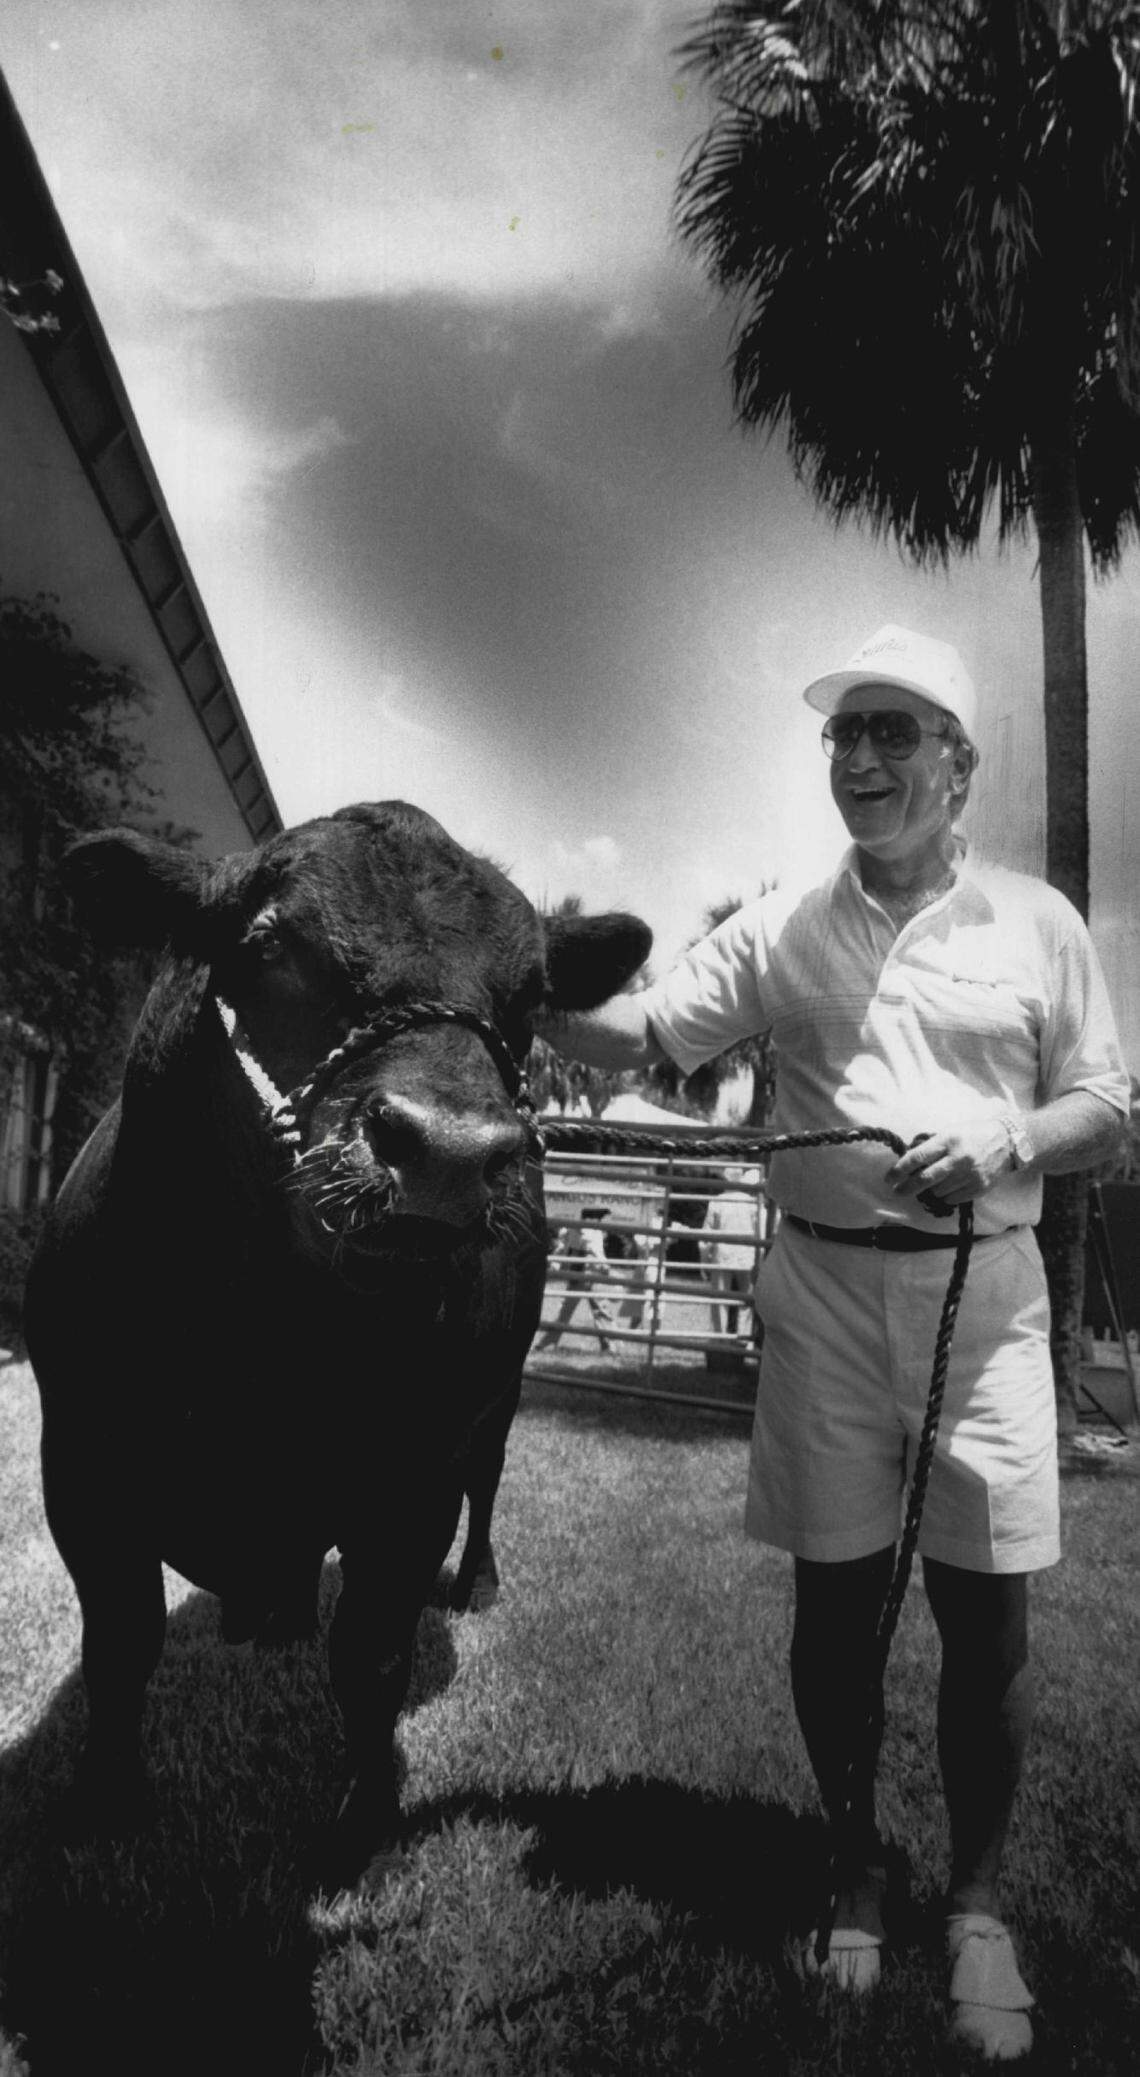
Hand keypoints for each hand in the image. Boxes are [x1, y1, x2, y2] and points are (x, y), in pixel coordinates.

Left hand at [886, 1117, 1015, 1206]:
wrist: (1009, 1142)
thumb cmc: (974, 1134)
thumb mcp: (951, 1132)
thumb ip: (932, 1145)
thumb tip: (909, 1160)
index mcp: (948, 1140)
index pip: (917, 1157)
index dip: (899, 1169)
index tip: (889, 1178)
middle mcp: (958, 1158)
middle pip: (924, 1179)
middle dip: (906, 1187)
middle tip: (897, 1191)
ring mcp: (969, 1174)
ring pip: (938, 1191)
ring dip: (930, 1189)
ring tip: (933, 1183)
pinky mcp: (979, 1187)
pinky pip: (953, 1198)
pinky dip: (946, 1196)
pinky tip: (947, 1188)